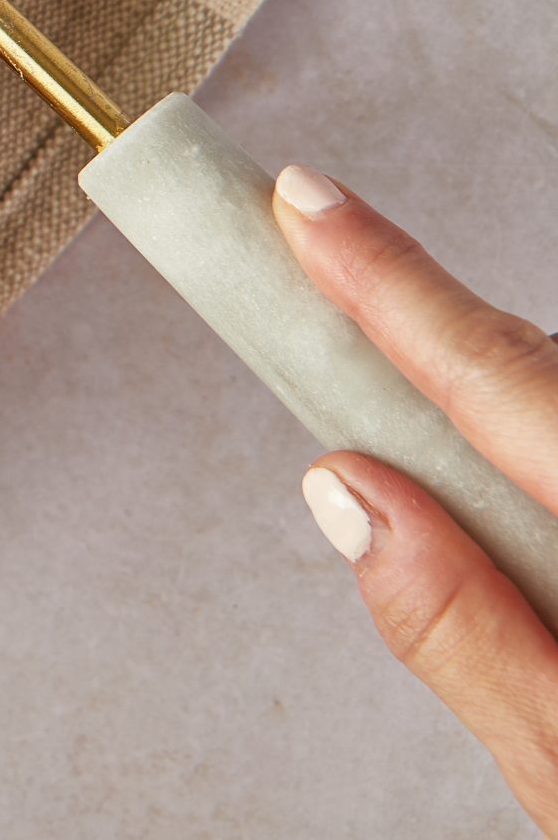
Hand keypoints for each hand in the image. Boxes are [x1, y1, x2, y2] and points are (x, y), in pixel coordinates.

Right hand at [274, 166, 557, 839]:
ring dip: (510, 431)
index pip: (517, 393)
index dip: (396, 290)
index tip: (305, 206)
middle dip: (435, 342)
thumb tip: (350, 491)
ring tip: (424, 475)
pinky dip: (552, 485)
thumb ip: (466, 632)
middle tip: (313, 267)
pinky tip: (524, 533)